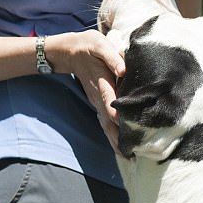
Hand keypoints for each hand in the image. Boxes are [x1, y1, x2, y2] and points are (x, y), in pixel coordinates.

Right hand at [46, 30, 125, 153]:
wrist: (71, 51)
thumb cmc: (89, 46)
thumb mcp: (100, 45)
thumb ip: (112, 57)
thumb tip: (123, 70)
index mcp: (101, 83)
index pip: (109, 101)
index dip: (116, 114)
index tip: (123, 127)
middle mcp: (98, 97)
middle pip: (108, 122)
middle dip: (118, 138)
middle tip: (132, 155)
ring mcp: (97, 102)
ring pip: (106, 125)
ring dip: (116, 141)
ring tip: (130, 157)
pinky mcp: (98, 103)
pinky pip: (105, 122)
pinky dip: (112, 136)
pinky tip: (121, 147)